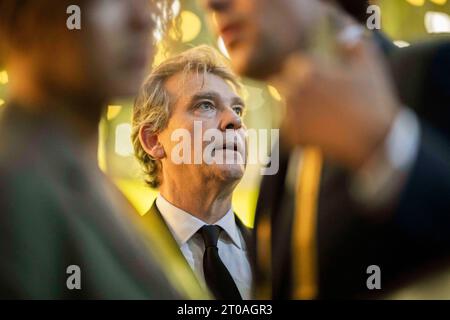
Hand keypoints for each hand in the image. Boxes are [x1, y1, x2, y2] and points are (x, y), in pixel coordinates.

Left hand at [272, 24, 400, 170]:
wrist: (374, 140)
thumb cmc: (373, 102)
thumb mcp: (370, 66)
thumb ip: (355, 45)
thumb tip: (344, 36)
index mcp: (309, 69)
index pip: (293, 65)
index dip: (302, 72)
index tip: (315, 81)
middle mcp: (295, 89)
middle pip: (281, 85)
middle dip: (292, 90)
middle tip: (312, 101)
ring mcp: (291, 113)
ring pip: (281, 107)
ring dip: (292, 110)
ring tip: (314, 117)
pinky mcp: (292, 134)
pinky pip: (285, 128)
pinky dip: (295, 130)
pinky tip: (314, 131)